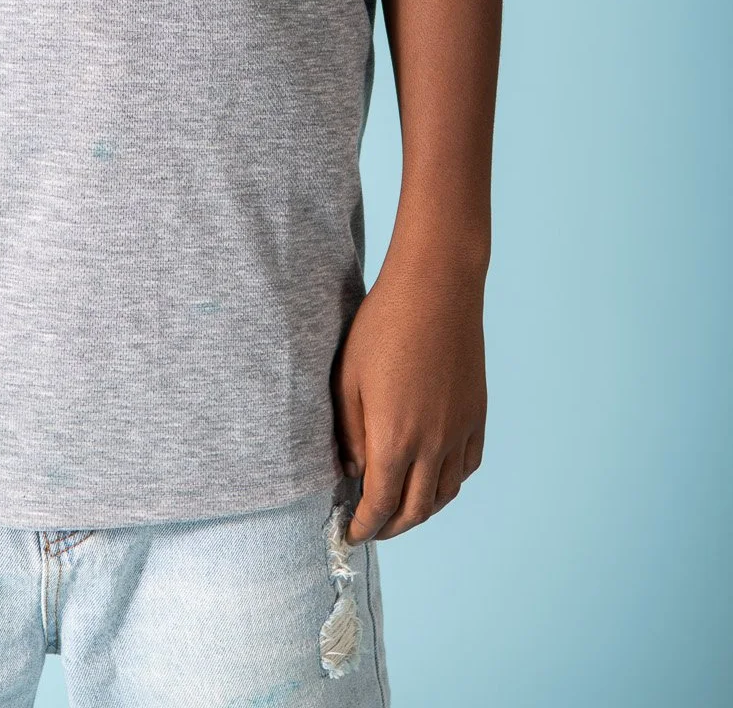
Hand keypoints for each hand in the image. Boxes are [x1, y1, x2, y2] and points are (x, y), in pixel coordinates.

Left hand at [330, 246, 485, 542]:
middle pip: (415, 510)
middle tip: (372, 528)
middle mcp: (433, 445)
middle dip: (391, 527)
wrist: (437, 289)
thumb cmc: (383, 326)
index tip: (352, 534)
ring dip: (421, 511)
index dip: (365, 526)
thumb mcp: (348, 377)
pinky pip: (466, 467)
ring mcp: (459, 432)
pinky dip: (448, 484)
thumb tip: (355, 470)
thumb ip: (349, 432)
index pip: (380, 505)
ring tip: (400, 509)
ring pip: (444, 494)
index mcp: (394, 439)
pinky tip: (434, 478)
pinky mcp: (477, 415)